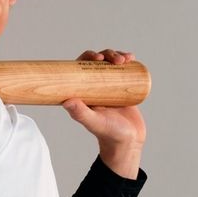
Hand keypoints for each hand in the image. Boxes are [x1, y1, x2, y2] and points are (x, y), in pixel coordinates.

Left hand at [61, 49, 145, 178]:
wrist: (128, 141)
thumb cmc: (108, 134)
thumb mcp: (94, 122)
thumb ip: (80, 113)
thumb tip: (66, 101)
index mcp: (82, 92)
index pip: (80, 68)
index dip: (87, 57)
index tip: (97, 57)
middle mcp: (94, 87)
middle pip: (97, 63)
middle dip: (106, 54)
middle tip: (115, 59)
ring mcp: (109, 86)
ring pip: (110, 64)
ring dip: (116, 56)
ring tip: (126, 59)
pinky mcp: (122, 88)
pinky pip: (123, 71)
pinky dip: (127, 62)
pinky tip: (132, 58)